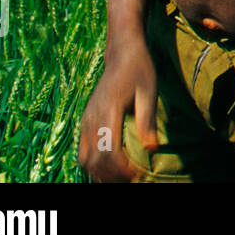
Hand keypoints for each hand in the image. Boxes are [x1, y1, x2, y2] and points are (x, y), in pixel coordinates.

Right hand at [77, 41, 157, 182]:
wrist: (121, 53)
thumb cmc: (139, 70)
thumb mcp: (149, 92)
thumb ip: (147, 120)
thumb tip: (152, 149)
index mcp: (107, 110)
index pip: (108, 149)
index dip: (120, 168)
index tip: (137, 175)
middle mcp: (91, 117)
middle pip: (94, 159)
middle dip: (111, 175)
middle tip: (131, 181)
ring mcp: (85, 120)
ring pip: (84, 159)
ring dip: (100, 174)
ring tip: (121, 179)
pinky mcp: (85, 121)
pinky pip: (82, 151)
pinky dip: (93, 165)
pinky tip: (110, 170)